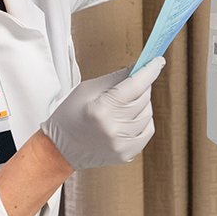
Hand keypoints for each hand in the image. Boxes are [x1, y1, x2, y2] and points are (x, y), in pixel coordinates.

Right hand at [39, 58, 164, 169]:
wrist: (59, 150)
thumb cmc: (69, 117)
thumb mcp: (88, 89)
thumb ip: (117, 77)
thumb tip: (139, 66)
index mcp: (101, 109)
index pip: (135, 85)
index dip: (149, 70)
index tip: (157, 61)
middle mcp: (113, 129)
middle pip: (144, 98)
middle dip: (141, 87)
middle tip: (132, 84)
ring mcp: (121, 144)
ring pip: (148, 114)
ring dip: (141, 104)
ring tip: (124, 104)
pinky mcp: (126, 154)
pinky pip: (147, 130)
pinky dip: (142, 120)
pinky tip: (128, 118)